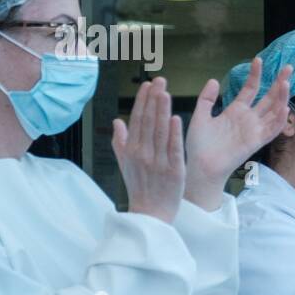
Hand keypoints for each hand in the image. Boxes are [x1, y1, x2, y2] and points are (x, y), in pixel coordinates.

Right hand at [113, 78, 184, 224]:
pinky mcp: (173, 171)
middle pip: (148, 122)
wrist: (149, 214)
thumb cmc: (139, 187)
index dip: (143, 101)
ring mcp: (158, 162)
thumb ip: (120, 141)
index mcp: (132, 150)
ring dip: (162, 111)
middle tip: (159, 80)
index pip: (138, 120)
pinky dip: (174, 135)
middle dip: (153, 99)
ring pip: (160, 132)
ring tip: (165, 93)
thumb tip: (118, 121)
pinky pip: (173, 150)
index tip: (148, 84)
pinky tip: (177, 118)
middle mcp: (143, 153)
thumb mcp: (125, 164)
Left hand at [183, 57, 292, 210]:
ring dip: (282, 97)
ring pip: (274, 111)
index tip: (257, 60)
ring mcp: (254, 130)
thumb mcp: (200, 116)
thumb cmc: (199, 145)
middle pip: (269, 97)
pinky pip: (272, 130)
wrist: (201, 166)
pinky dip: (280, 120)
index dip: (255, 75)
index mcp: (235, 111)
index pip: (250, 89)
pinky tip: (284, 108)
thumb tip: (214, 80)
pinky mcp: (256, 142)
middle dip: (279, 82)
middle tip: (288, 67)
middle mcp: (248, 119)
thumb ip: (207, 99)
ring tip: (286, 82)